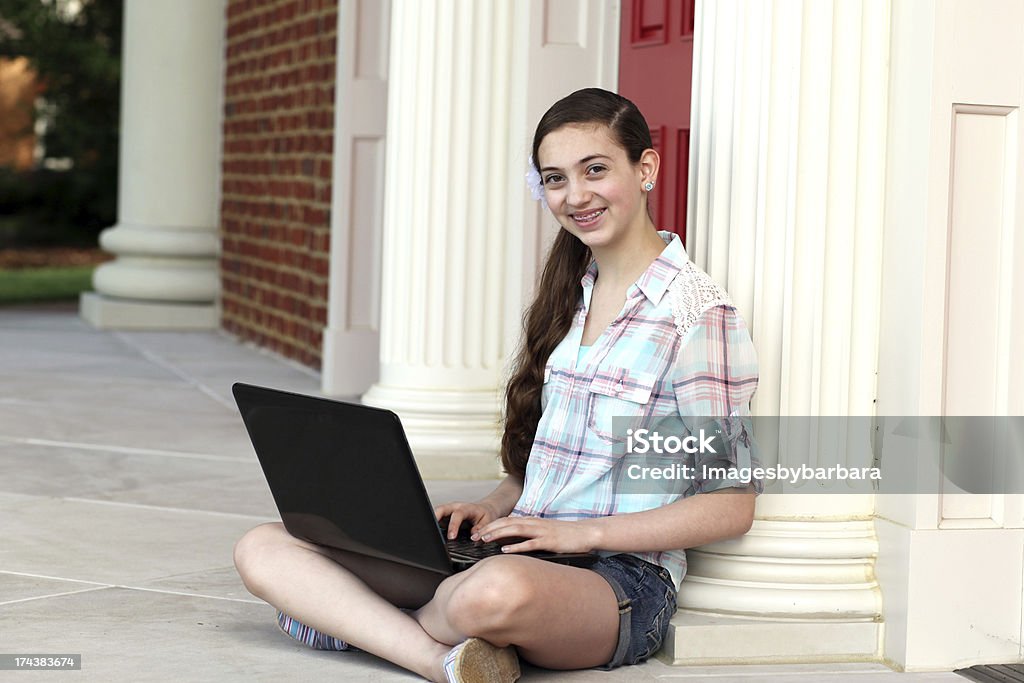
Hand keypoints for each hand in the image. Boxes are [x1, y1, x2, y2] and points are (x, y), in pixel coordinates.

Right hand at [434, 501, 500, 538]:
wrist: (485, 509)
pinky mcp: (446, 517)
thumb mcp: (488, 521)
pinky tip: (432, 534)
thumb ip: (481, 528)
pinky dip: (434, 525)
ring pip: (437, 513)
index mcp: (467, 508)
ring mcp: (449, 512)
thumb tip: (473, 535)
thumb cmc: (486, 515)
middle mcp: (455, 508)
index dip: (453, 525)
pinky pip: (437, 519)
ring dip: (432, 521)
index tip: (451, 537)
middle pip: (442, 509)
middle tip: (431, 530)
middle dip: (435, 517)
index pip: (458, 514)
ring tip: (428, 533)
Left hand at [472, 516, 600, 553]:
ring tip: (483, 539)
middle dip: (489, 529)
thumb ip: (529, 535)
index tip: (477, 532)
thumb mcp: (544, 532)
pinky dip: (516, 547)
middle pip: (507, 523)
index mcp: (532, 521)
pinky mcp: (549, 541)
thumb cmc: (565, 535)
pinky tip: (505, 550)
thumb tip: (513, 543)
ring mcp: (541, 532)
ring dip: (497, 534)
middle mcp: (534, 524)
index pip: (507, 521)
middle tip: (473, 536)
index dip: (491, 525)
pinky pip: (529, 544)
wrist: (586, 533)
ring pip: (515, 530)